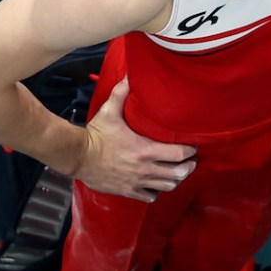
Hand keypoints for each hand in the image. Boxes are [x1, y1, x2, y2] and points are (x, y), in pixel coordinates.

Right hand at [74, 81, 195, 199]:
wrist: (77, 156)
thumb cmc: (95, 134)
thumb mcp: (109, 111)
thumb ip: (122, 93)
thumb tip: (130, 74)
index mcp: (146, 149)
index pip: (179, 154)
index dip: (190, 150)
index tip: (193, 146)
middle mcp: (145, 168)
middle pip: (179, 173)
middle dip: (188, 167)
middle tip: (190, 161)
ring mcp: (137, 181)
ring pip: (168, 186)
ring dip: (176, 180)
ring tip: (177, 172)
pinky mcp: (128, 191)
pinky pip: (150, 196)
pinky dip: (157, 191)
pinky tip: (157, 184)